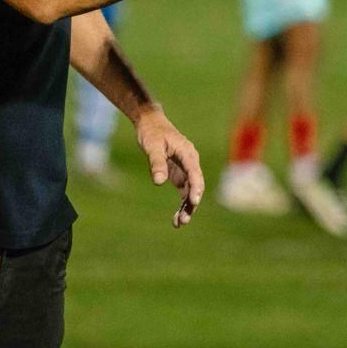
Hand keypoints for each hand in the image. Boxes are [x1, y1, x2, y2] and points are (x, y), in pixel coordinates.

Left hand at [132, 107, 203, 227]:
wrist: (151, 123)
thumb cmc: (152, 132)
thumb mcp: (152, 146)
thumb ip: (156, 163)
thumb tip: (159, 182)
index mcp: (187, 153)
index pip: (194, 173)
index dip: (195, 188)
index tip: (193, 201)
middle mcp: (190, 162)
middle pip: (195, 186)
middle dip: (191, 203)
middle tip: (183, 220)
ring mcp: (186, 169)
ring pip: (191, 192)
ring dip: (187, 207)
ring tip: (179, 224)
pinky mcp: (179, 174)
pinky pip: (184, 192)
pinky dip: (182, 204)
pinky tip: (176, 218)